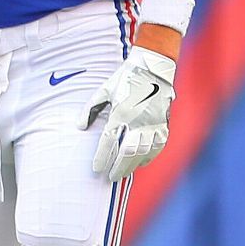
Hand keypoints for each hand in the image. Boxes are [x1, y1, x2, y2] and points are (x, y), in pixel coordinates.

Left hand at [78, 46, 175, 180]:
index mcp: (121, 111)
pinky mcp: (164, 123)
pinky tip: (141, 163)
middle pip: (127, 151)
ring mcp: (153, 123)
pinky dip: (149, 156)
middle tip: (111, 177)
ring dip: (133, 165)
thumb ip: (90, 109)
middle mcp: (138, 120)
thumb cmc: (126, 78)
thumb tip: (80, 127)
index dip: (102, 157)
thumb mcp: (104, 90)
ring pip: (143, 151)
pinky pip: (158, 146)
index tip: (96, 169)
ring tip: (124, 173)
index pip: (109, 141)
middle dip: (118, 167)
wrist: (153, 68)